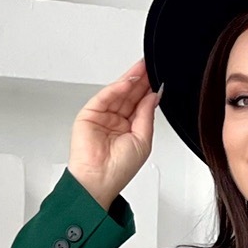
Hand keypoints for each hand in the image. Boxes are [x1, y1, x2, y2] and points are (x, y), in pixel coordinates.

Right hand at [67, 58, 161, 207]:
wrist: (98, 180)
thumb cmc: (119, 170)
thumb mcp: (143, 141)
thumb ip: (147, 116)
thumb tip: (154, 96)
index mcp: (130, 130)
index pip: (140, 104)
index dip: (149, 91)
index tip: (158, 78)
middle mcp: (117, 122)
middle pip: (130, 95)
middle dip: (140, 81)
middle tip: (150, 67)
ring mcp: (103, 117)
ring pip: (118, 93)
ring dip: (130, 80)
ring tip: (142, 69)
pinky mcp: (90, 114)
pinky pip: (105, 96)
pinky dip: (116, 88)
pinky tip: (128, 82)